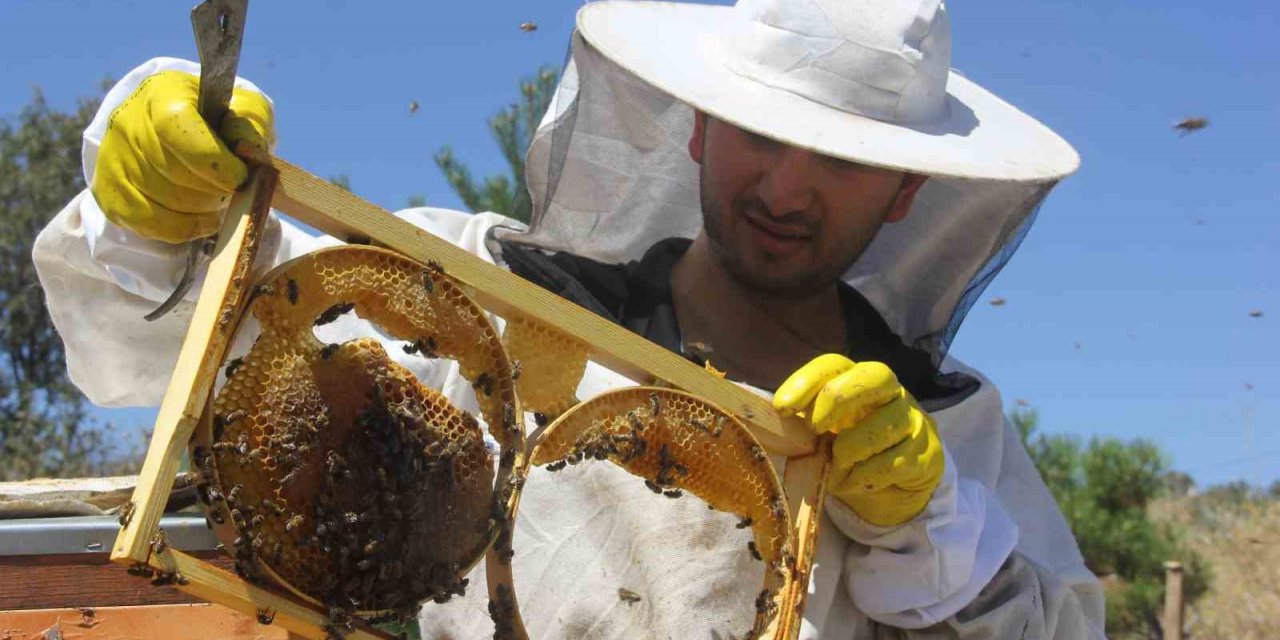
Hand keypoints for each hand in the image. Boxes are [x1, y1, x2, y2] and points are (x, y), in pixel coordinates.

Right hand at [91, 70, 273, 243]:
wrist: (173, 128)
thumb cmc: (216, 119)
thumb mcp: (241, 109)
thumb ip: (248, 126)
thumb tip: (247, 151)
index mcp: (162, 94)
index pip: (176, 128)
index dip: (213, 161)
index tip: (240, 178)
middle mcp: (129, 123)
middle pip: (173, 171)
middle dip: (213, 189)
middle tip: (232, 189)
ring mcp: (114, 158)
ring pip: (163, 201)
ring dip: (201, 210)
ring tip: (217, 200)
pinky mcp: (109, 190)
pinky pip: (148, 223)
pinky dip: (183, 229)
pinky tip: (202, 220)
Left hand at [774, 354, 943, 526]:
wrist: (893, 488)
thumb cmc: (850, 453)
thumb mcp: (822, 438)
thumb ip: (801, 429)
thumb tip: (770, 429)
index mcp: (857, 381)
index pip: (834, 365)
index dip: (807, 381)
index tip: (782, 408)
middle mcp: (890, 393)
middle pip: (875, 375)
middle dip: (839, 397)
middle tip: (815, 428)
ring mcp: (913, 420)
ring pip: (890, 421)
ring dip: (854, 447)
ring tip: (838, 463)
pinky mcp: (928, 453)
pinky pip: (899, 460)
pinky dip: (870, 474)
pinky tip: (856, 481)